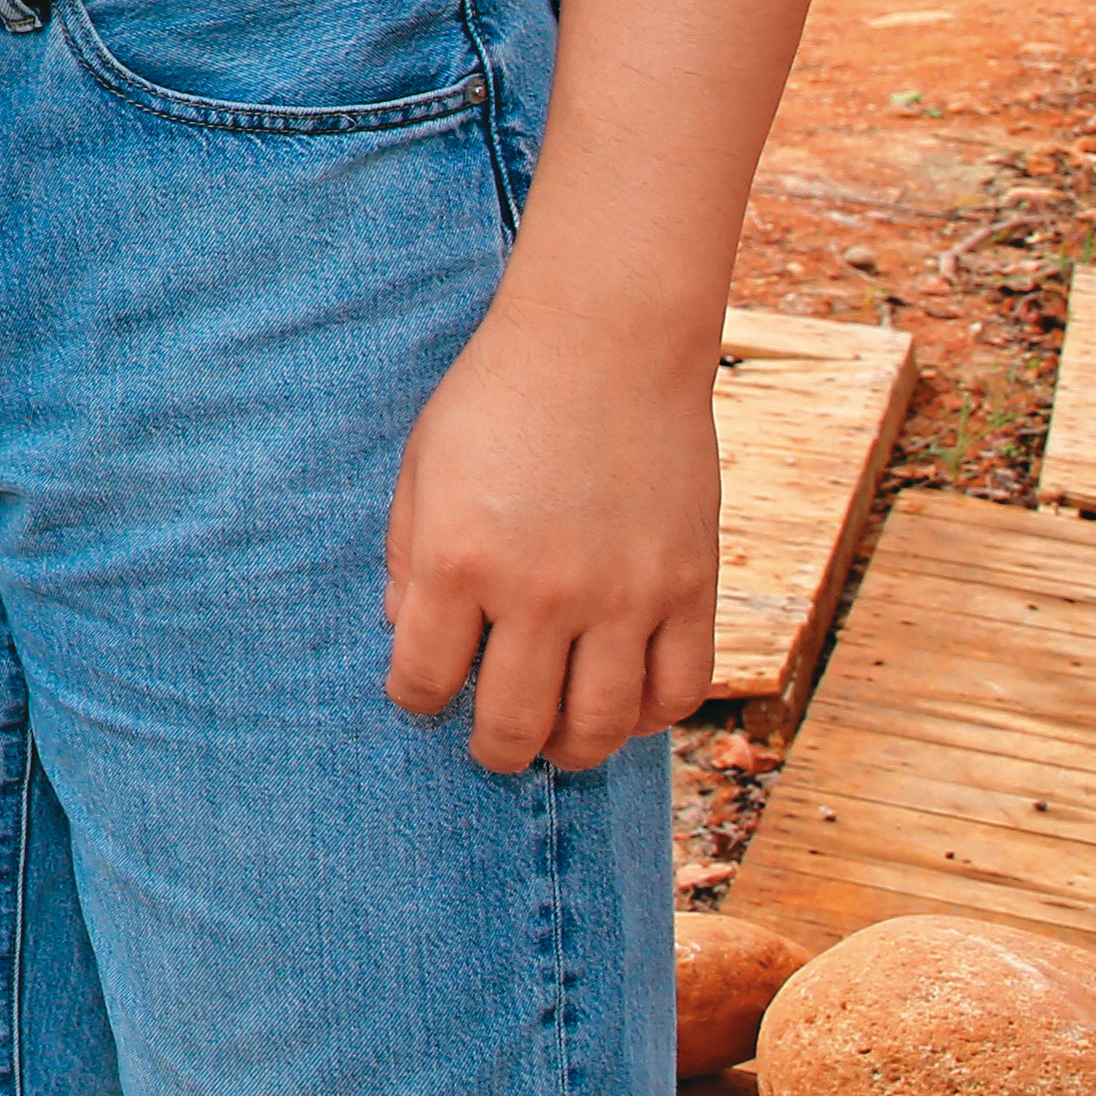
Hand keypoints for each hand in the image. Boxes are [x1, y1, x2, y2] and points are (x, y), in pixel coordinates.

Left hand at [384, 304, 719, 772]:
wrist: (605, 344)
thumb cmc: (498, 399)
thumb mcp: (422, 468)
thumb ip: (408, 558)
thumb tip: (407, 636)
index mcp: (456, 560)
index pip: (425, 678)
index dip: (418, 701)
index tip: (424, 698)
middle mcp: (538, 593)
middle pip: (513, 723)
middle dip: (494, 749)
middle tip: (492, 747)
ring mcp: (621, 597)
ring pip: (599, 726)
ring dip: (571, 750)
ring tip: (556, 742)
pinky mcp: (688, 589)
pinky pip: (677, 690)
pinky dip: (650, 717)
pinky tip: (625, 707)